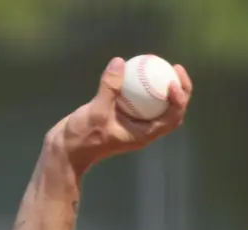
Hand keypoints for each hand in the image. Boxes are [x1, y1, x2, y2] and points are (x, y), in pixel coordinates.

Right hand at [47, 57, 192, 176]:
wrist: (67, 149)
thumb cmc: (83, 137)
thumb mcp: (95, 112)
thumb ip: (109, 88)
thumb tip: (120, 62)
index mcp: (144, 135)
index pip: (172, 118)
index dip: (180, 99)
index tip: (173, 81)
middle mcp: (143, 130)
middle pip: (172, 110)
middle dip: (180, 89)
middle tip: (175, 67)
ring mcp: (134, 123)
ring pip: (156, 103)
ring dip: (162, 85)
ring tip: (160, 63)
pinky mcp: (122, 115)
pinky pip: (138, 97)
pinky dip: (141, 84)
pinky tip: (135, 66)